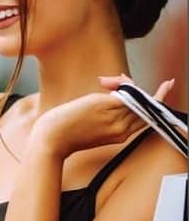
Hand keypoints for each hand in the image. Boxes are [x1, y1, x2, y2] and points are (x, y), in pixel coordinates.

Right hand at [31, 74, 174, 159]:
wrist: (51, 140)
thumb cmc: (66, 120)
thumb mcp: (93, 101)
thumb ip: (118, 96)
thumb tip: (132, 94)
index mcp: (119, 119)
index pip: (144, 100)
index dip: (154, 91)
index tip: (168, 84)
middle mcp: (122, 129)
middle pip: (142, 107)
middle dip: (135, 91)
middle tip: (114, 81)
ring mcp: (116, 135)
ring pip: (136, 114)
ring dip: (130, 99)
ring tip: (109, 86)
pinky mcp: (109, 138)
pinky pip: (127, 122)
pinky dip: (125, 109)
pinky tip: (112, 100)